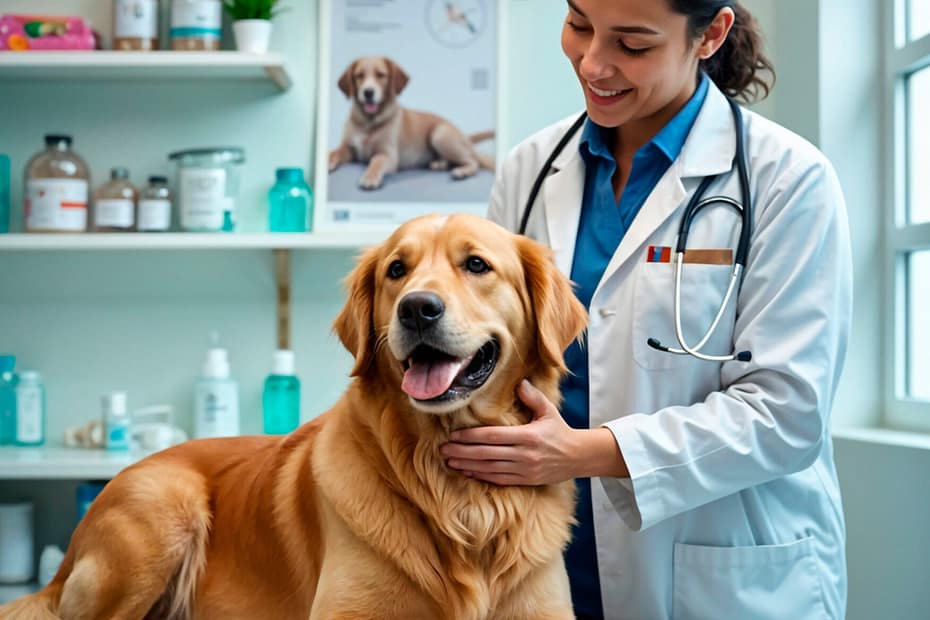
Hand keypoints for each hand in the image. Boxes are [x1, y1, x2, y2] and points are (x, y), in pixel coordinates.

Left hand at [440, 380, 583, 485]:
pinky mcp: (525, 481)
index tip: (454, 435)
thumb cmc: (560, 431)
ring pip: (489, 469)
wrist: (578, 457)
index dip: (471, 436)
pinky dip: (481, 476)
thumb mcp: (548, 410)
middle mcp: (524, 454)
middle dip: (462, 452)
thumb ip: (532, 396)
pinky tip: (467, 472)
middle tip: (443, 449)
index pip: (493, 436)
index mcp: (528, 436)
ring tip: (449, 461)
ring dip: (467, 465)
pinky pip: (498, 480)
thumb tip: (519, 383)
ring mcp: (524, 470)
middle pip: (486, 454)